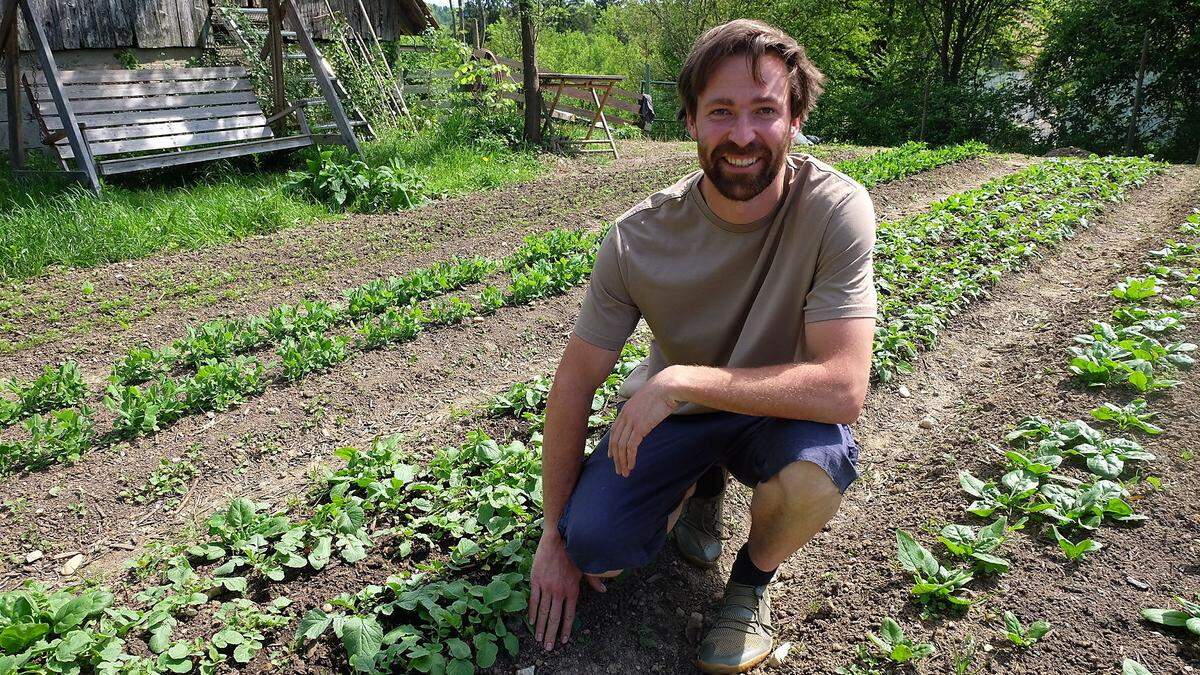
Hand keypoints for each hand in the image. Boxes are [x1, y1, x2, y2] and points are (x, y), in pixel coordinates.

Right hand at [529, 531, 605, 649]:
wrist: (559, 538)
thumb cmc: (574, 552)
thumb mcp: (586, 567)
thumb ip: (594, 581)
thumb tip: (604, 590)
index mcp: (572, 590)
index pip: (569, 615)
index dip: (566, 629)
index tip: (563, 640)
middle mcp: (559, 591)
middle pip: (554, 618)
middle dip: (551, 634)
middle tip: (548, 647)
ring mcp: (546, 586)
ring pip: (542, 612)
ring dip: (540, 627)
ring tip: (538, 639)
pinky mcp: (536, 580)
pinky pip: (533, 599)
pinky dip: (532, 611)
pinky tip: (531, 621)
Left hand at [609, 366, 683, 477]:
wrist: (668, 385)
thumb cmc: (663, 391)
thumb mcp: (648, 400)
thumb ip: (644, 409)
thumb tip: (648, 414)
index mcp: (626, 409)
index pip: (614, 430)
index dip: (612, 444)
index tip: (612, 455)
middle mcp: (625, 416)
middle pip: (615, 440)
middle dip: (615, 457)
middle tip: (618, 469)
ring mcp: (632, 421)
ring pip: (621, 446)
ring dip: (622, 461)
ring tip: (625, 472)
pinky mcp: (640, 427)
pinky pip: (631, 447)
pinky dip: (630, 458)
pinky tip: (632, 466)